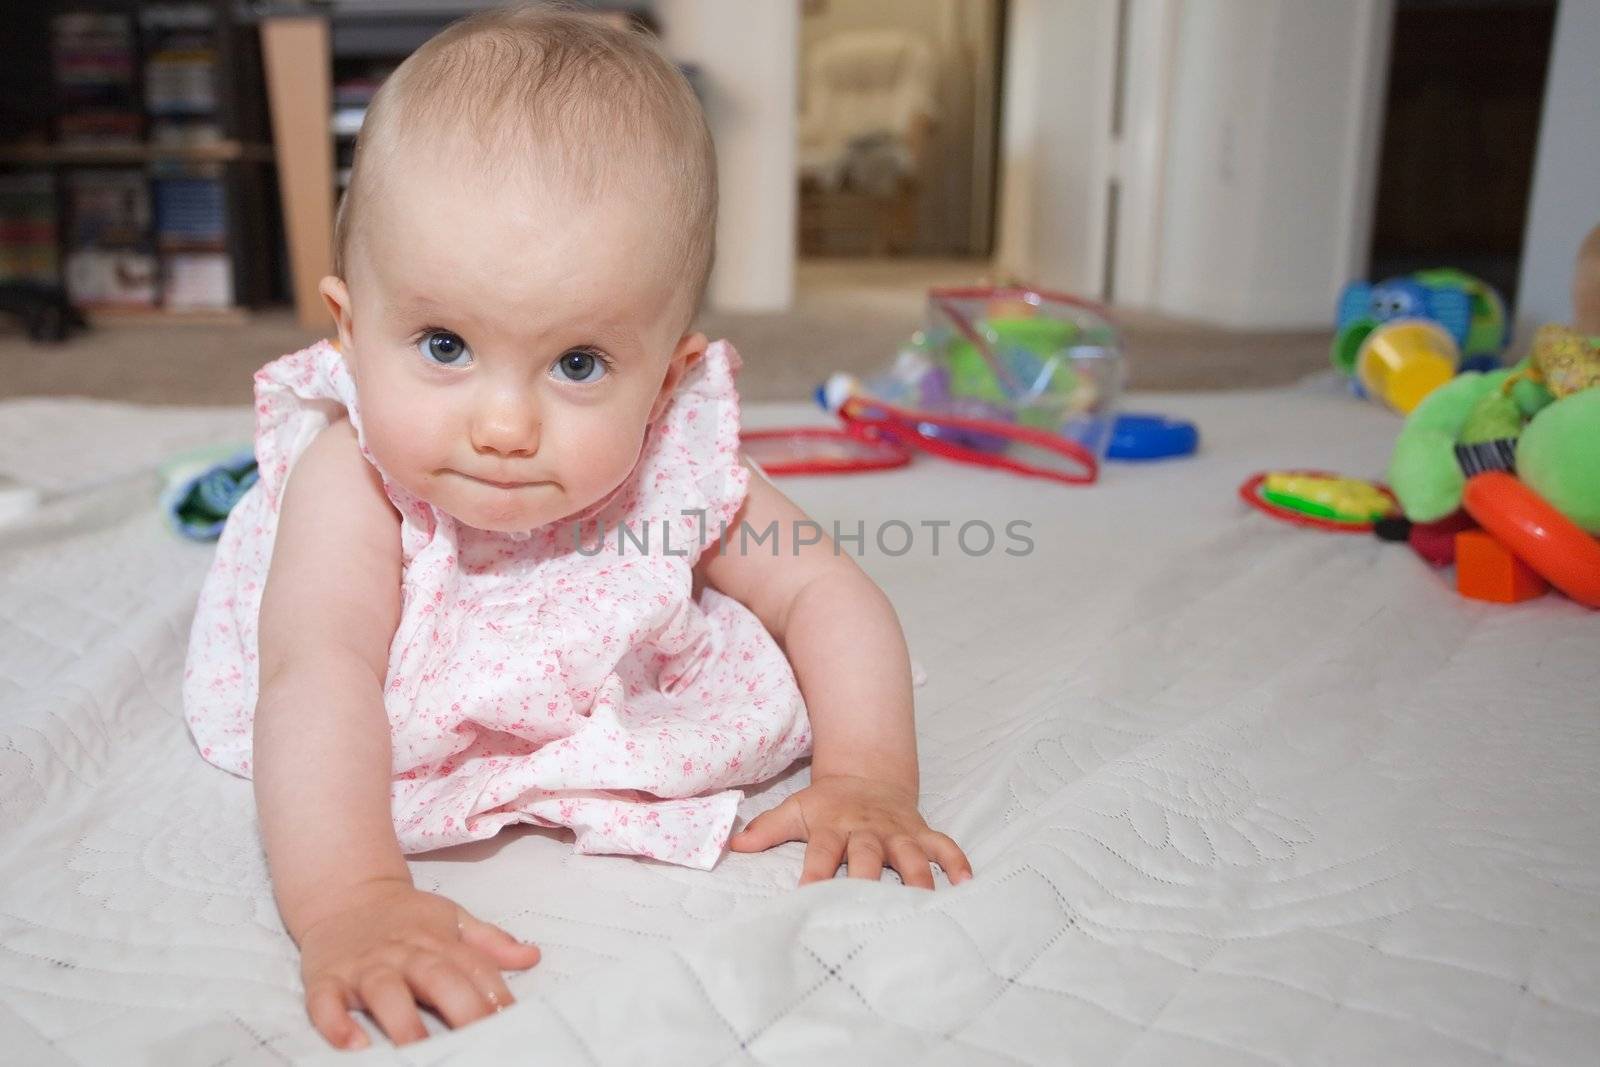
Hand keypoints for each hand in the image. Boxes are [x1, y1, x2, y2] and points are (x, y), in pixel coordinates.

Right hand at [295, 878, 540, 1049]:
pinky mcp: (325, 979)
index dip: (494, 992)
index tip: (512, 1020)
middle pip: (436, 978)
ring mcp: (364, 967)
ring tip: (417, 1050)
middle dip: (460, 1008)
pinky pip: (325, 1003)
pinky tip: (352, 1046)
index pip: (472, 966)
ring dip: (402, 1021)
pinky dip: (336, 1024)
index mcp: (437, 941)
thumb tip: (532, 956)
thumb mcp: (451, 919)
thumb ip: (490, 942)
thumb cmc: (405, 916)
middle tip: (478, 1042)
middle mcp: (403, 953)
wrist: (344, 893)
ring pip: (385, 992)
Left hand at [729, 774, 971, 888]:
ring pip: (910, 856)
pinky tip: (966, 884)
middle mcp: (867, 831)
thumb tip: (734, 845)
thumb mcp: (796, 809)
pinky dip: (956, 862)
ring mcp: (898, 832)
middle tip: (871, 909)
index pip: (822, 854)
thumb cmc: (828, 803)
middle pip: (869, 857)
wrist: (867, 775)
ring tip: (926, 904)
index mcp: (834, 828)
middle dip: (870, 880)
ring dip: (919, 878)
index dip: (816, 875)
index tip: (808, 898)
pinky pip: (943, 846)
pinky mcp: (921, 832)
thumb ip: (767, 829)